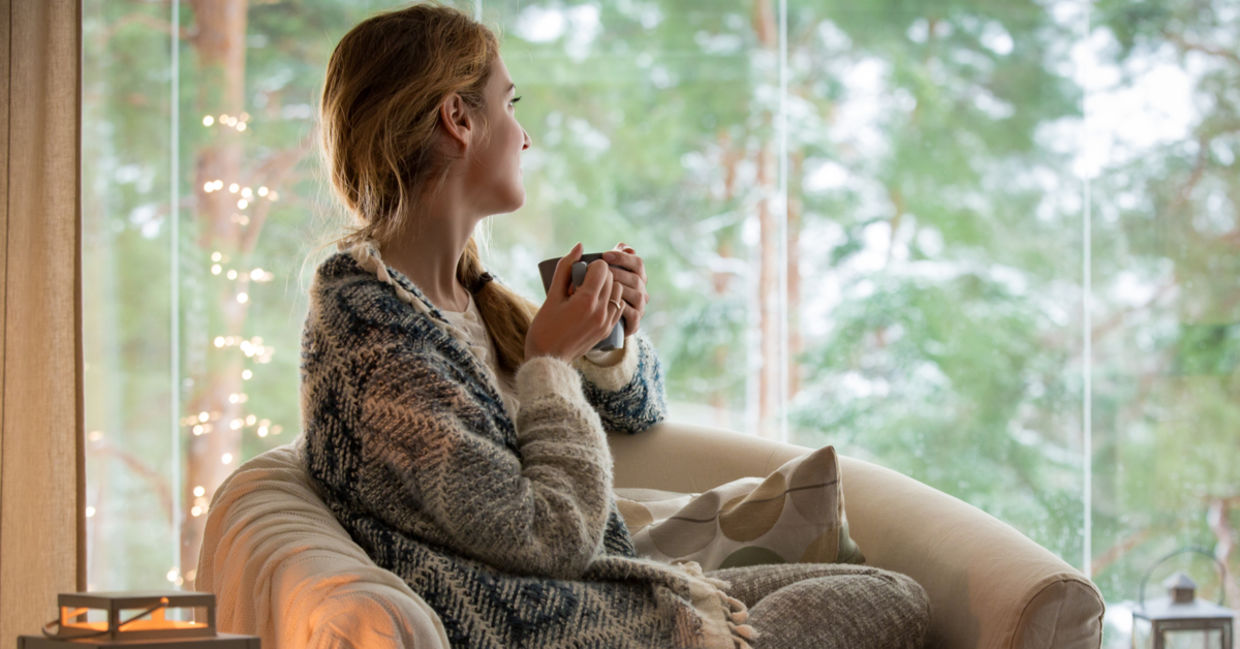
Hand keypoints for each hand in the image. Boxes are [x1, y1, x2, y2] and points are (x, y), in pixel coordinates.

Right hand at [526, 243, 626, 361]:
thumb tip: (580, 246)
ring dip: (606, 286)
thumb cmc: (544, 327)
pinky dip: (610, 299)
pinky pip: (617, 305)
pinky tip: (594, 304)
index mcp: (586, 300)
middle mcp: (601, 311)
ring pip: (617, 291)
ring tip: (589, 293)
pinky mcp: (608, 329)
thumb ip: (565, 268)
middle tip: (580, 284)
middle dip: (598, 275)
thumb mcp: (551, 295)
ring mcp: (607, 322)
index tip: (578, 274)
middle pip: (611, 277)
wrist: (548, 358)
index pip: (602, 268)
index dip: (590, 266)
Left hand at [601, 242, 648, 336]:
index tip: (604, 256)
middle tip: (600, 272)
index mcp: (637, 276)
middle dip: (618, 273)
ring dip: (620, 290)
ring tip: (603, 287)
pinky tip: (607, 303)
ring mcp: (640, 307)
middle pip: (637, 279)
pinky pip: (633, 315)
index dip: (622, 258)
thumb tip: (627, 247)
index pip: (638, 262)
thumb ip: (615, 257)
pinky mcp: (634, 323)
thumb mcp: (605, 273)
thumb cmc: (600, 292)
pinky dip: (622, 308)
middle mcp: (641, 291)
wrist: (595, 321)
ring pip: (637, 295)